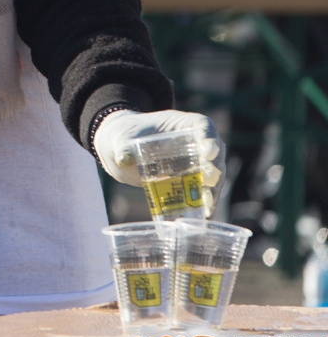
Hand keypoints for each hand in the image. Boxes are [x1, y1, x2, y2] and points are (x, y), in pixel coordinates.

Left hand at [93, 108, 224, 199]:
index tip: (208, 151)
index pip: (203, 126)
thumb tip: (123, 159)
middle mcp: (193, 141)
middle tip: (209, 179)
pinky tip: (204, 212)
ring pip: (213, 173)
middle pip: (215, 152)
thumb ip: (124, 146)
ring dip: (214, 188)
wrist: (121, 150)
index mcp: (181, 124)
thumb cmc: (125, 135)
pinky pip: (202, 189)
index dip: (209, 137)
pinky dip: (205, 199)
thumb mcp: (122, 137)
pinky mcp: (189, 179)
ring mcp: (194, 161)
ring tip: (208, 202)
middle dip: (215, 166)